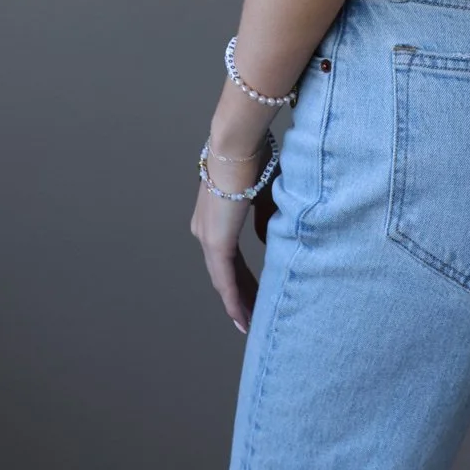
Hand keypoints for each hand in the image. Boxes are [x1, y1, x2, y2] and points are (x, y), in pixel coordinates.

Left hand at [190, 136, 277, 334]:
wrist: (238, 144)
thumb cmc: (254, 159)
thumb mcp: (264, 193)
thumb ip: (264, 218)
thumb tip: (265, 240)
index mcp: (215, 217)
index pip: (229, 256)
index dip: (242, 277)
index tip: (254, 293)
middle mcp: (205, 229)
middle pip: (224, 272)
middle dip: (241, 295)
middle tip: (254, 316)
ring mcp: (207, 237)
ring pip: (223, 280)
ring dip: (237, 303)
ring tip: (250, 324)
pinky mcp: (215, 242)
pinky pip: (224, 280)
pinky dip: (233, 301)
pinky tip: (242, 319)